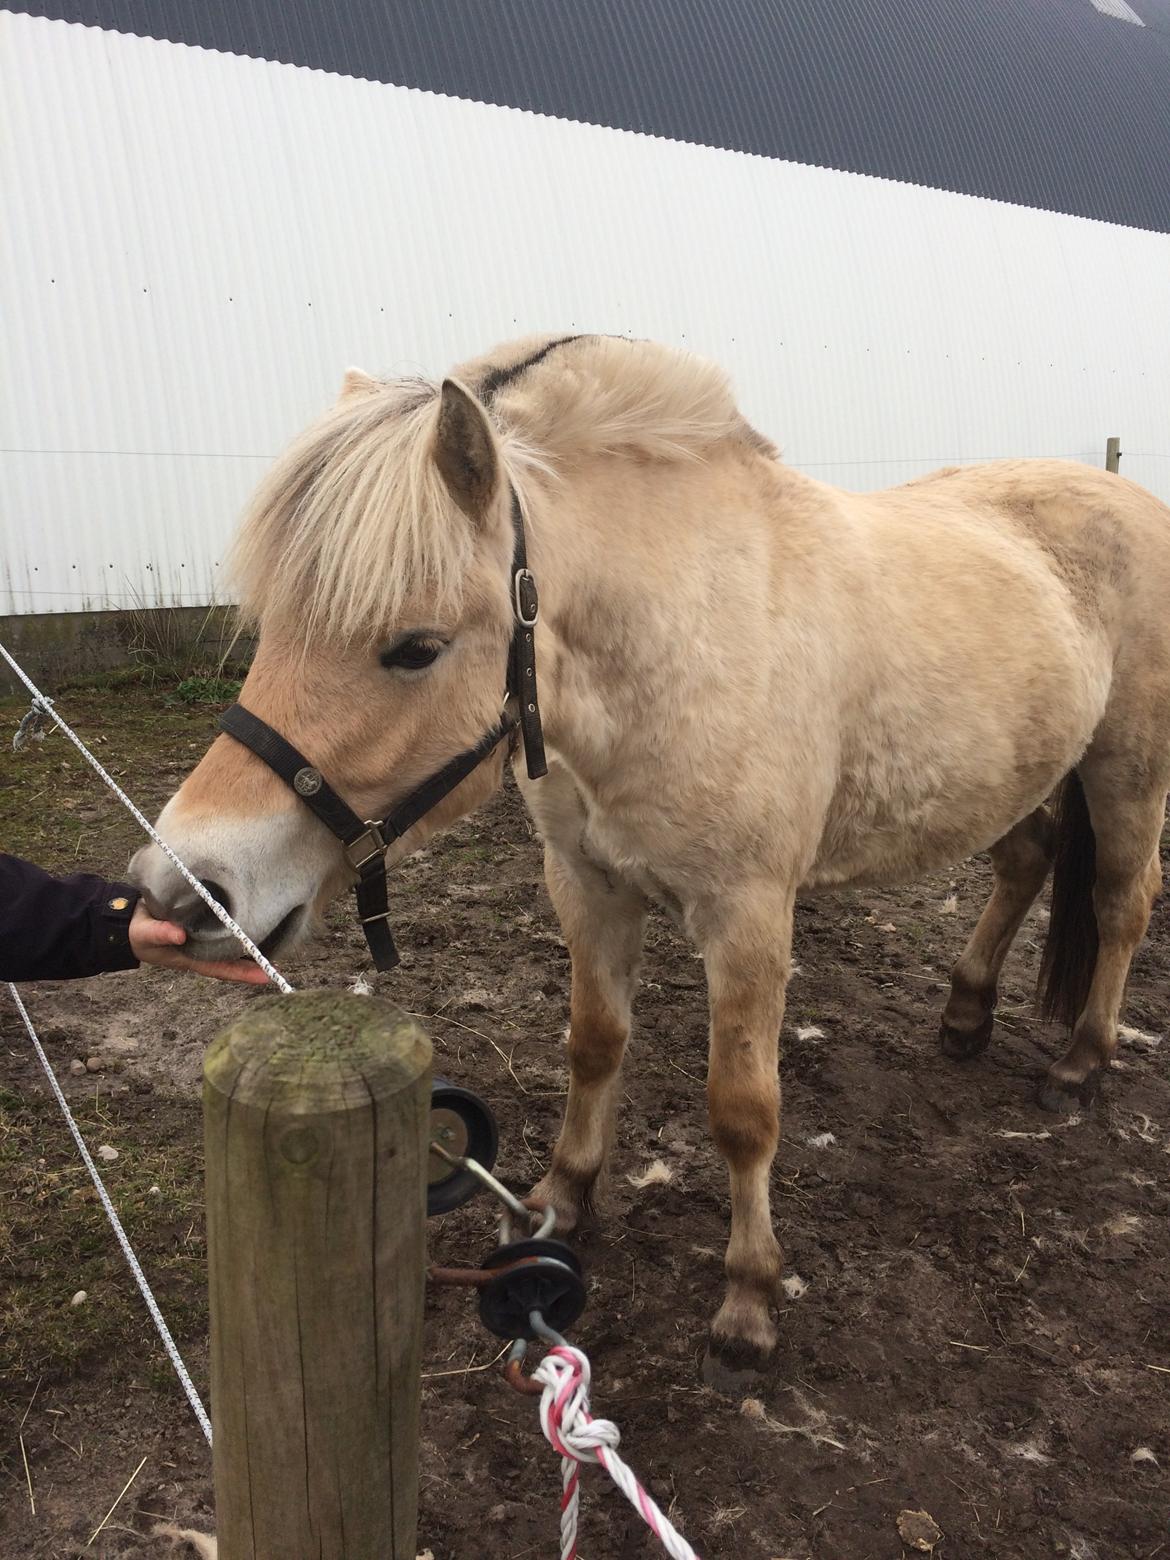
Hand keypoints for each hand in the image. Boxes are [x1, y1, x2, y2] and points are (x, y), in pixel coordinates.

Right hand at [128, 901, 270, 983]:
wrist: (128, 919)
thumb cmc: (139, 932)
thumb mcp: (145, 934)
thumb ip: (160, 934)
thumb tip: (179, 935)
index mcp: (192, 957)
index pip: (223, 968)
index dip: (244, 973)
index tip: (267, 976)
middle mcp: (203, 949)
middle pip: (233, 959)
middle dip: (255, 963)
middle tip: (280, 966)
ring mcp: (204, 937)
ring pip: (232, 945)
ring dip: (252, 945)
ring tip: (278, 943)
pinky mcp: (204, 920)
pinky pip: (226, 926)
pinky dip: (239, 925)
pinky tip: (258, 919)